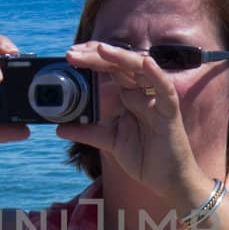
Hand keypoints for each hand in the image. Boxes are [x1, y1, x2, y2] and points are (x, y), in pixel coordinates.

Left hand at [57, 41, 205, 200]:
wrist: (167, 180)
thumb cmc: (145, 157)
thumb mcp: (109, 141)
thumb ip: (87, 132)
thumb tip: (59, 128)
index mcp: (129, 96)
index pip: (109, 69)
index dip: (91, 60)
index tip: (69, 56)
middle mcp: (142, 93)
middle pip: (119, 65)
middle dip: (96, 56)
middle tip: (72, 53)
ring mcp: (155, 100)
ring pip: (140, 69)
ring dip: (121, 58)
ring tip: (100, 50)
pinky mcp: (169, 111)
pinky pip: (164, 89)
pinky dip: (156, 75)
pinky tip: (145, 64)